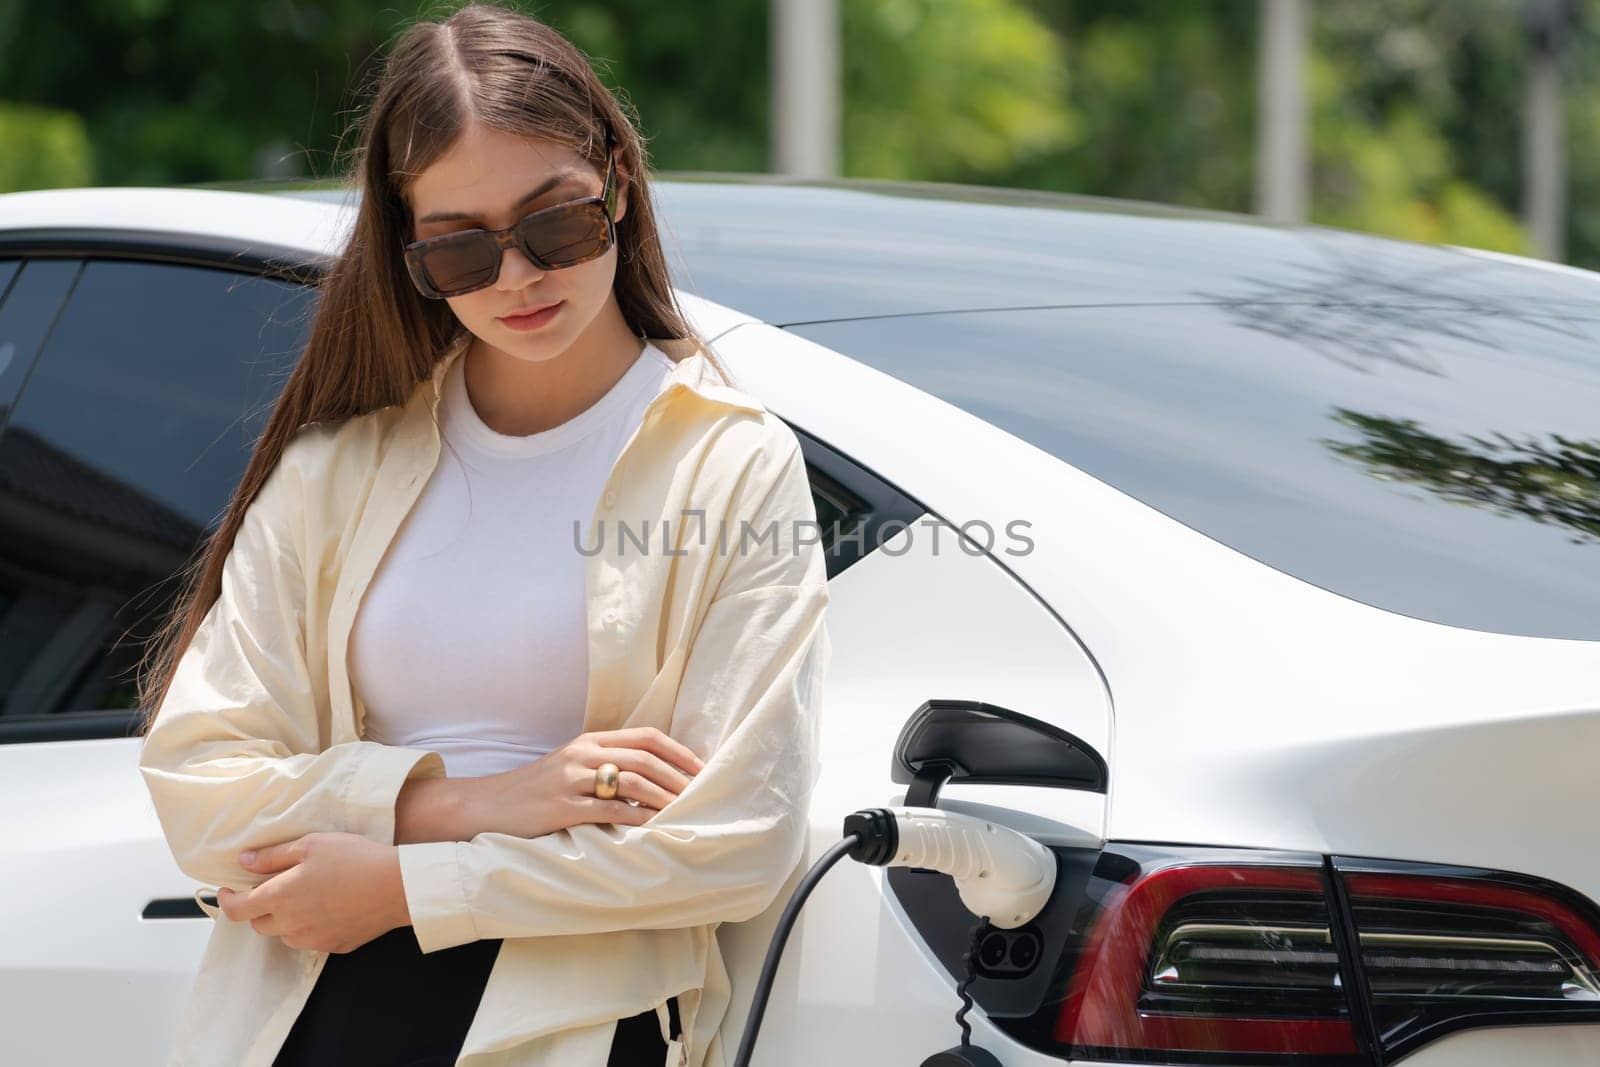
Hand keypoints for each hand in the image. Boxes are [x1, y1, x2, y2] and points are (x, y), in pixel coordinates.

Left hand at [219, 832, 406, 952]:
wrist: (397, 886)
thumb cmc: (355, 858)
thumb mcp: (311, 844)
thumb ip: (272, 856)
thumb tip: (243, 862)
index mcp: (280, 897)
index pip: (237, 910)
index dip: (226, 900)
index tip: (228, 890)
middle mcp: (291, 924)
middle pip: (259, 924)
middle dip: (260, 907)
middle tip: (277, 887)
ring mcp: (312, 939)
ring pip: (284, 934)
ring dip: (286, 918)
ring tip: (308, 896)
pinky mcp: (333, 946)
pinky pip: (310, 940)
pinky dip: (310, 926)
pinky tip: (330, 908)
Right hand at [463, 726, 706, 838]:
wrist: (488, 804)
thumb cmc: (534, 789)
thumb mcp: (570, 764)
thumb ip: (603, 761)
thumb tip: (649, 773)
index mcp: (590, 740)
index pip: (646, 736)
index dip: (678, 751)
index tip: (701, 768)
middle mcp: (584, 754)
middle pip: (646, 757)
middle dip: (679, 775)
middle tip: (703, 792)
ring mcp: (573, 779)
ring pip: (632, 781)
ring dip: (665, 795)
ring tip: (686, 809)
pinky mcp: (564, 806)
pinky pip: (610, 809)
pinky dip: (638, 816)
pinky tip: (655, 825)